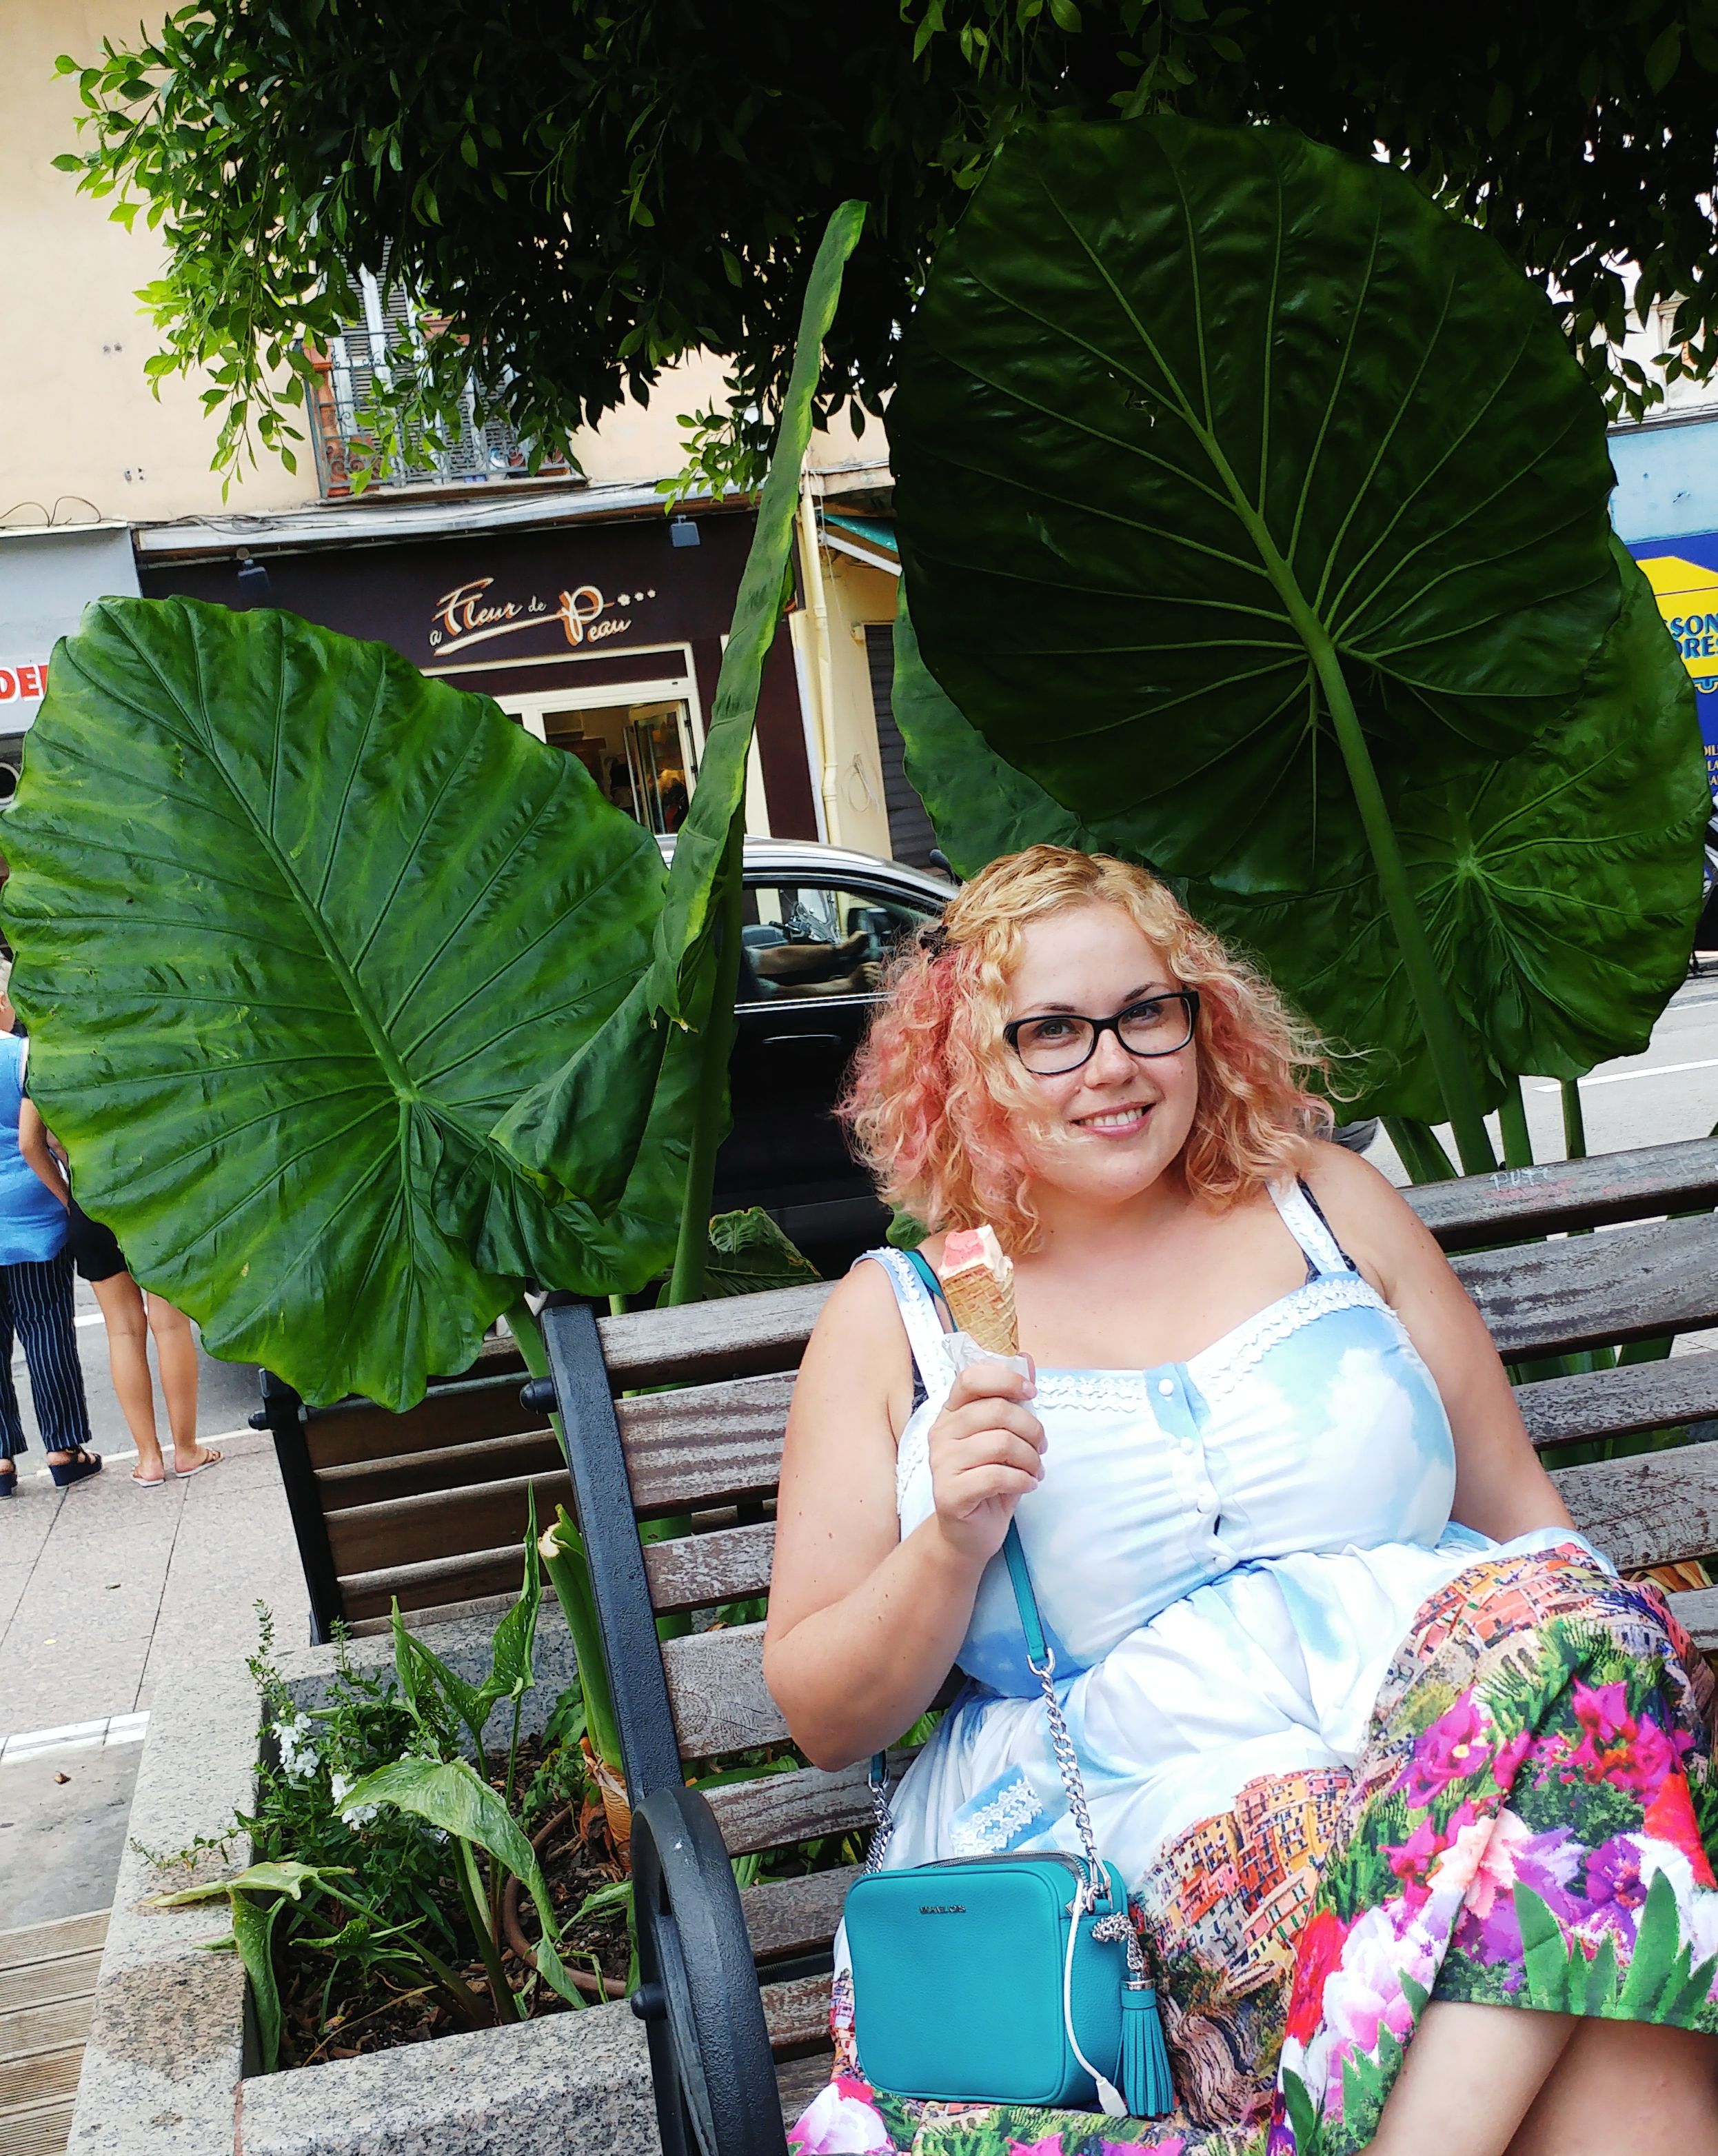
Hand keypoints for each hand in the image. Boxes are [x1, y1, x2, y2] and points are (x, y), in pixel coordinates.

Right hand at [928, 1358, 1045, 1565]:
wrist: (969, 1533)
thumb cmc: (989, 1481)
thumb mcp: (1005, 1437)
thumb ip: (1013, 1400)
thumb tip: (1026, 1359)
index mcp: (952, 1413)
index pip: (971, 1378)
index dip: (1006, 1380)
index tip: (1031, 1393)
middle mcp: (941, 1433)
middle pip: (996, 1411)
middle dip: (1031, 1428)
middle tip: (1042, 1447)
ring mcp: (941, 1463)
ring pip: (1000, 1443)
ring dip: (1030, 1458)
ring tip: (1035, 1470)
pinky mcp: (949, 1493)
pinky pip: (996, 1476)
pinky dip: (1022, 1480)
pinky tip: (1027, 1485)